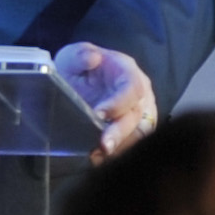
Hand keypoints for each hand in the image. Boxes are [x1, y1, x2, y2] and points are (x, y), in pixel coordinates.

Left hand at [55, 43, 157, 163]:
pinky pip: (132, 145)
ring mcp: (139, 114)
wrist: (79, 82)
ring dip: (121, 147)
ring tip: (99, 157)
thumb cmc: (79, 68)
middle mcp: (140, 94)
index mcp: (128, 72)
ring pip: (140, 134)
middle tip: (103, 146)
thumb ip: (80, 55)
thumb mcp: (73, 56)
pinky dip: (118, 153)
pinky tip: (99, 160)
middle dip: (121, 132)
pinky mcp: (132, 131)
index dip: (118, 102)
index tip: (98, 114)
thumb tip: (92, 58)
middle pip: (137, 115)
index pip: (132, 88)